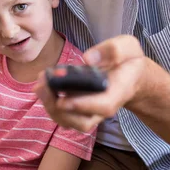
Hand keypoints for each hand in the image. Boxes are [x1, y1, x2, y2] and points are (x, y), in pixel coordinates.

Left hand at [34, 35, 149, 131]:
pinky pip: (64, 116)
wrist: (130, 75)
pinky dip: (50, 104)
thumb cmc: (128, 61)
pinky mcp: (80, 110)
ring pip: (70, 122)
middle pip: (82, 121)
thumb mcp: (129, 47)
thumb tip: (88, 59)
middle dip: (59, 108)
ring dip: (51, 106)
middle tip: (44, 86)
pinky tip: (42, 86)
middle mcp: (104, 107)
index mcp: (119, 91)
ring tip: (40, 84)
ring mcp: (91, 112)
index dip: (84, 105)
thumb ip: (114, 49)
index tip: (64, 99)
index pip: (104, 105)